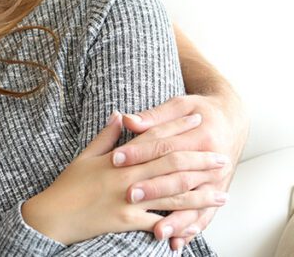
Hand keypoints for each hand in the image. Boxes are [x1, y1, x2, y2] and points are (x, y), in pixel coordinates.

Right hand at [21, 112, 227, 245]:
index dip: (176, 127)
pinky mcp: (128, 221)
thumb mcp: (85, 156)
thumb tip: (121, 114)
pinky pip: (159, 222)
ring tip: (222, 194)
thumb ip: (106, 136)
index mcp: (118, 158)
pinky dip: (178, 223)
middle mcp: (127, 177)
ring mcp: (129, 200)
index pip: (154, 137)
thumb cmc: (69, 185)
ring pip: (173, 195)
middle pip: (171, 165)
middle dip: (199, 161)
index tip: (196, 119)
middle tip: (222, 158)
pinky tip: (197, 222)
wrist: (54, 215)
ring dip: (201, 195)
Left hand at [113, 93, 249, 248]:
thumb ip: (154, 116)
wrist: (231, 120)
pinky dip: (191, 228)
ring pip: (194, 202)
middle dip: (153, 188)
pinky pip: (206, 215)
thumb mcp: (180, 105)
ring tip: (156, 232)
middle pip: (178, 176)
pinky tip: (177, 241)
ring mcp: (217, 179)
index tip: (115, 158)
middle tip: (129, 195)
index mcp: (201, 135)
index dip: (138, 152)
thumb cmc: (199, 110)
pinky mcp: (218, 192)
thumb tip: (128, 120)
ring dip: (175, 219)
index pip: (164, 145)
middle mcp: (212, 160)